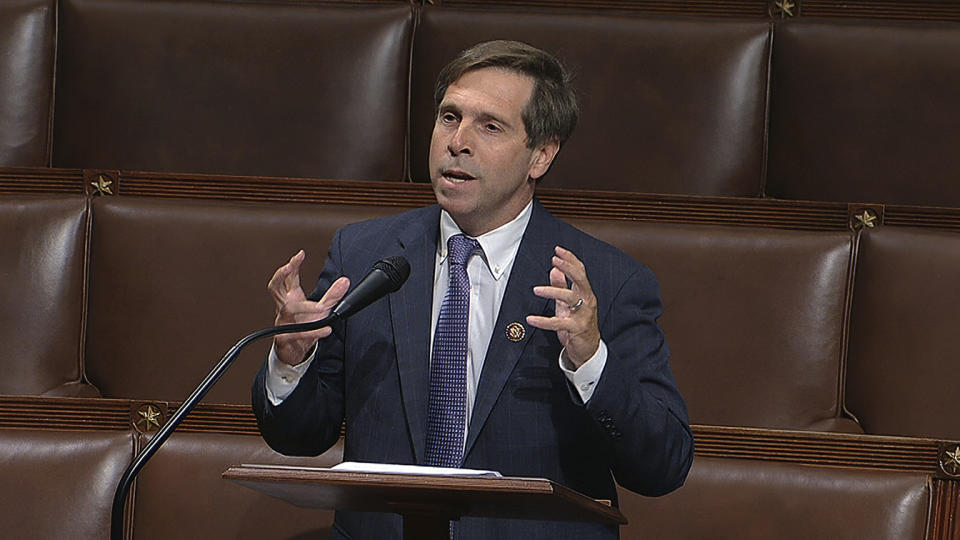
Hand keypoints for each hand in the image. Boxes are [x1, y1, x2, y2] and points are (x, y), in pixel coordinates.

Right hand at [267, 250, 349, 364]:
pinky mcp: (284, 338)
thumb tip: (345, 281)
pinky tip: (326, 330)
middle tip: (288, 267)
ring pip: (288, 309)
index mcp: (290, 298)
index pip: (288, 278)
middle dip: (280, 276)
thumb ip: (332, 295)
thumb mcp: (321, 310)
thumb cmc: (304, 326)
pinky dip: (313, 331)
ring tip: (321, 308)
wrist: (294, 351)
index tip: (300, 254)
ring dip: (305, 307)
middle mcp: (283, 307)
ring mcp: (282, 322)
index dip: (292, 265)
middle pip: (274, 287)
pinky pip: (297, 333)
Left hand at [526, 246, 600, 367]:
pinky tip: (531, 319)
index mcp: (585, 293)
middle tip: (554, 260)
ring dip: (553, 292)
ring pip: (570, 298)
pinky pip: (559, 323)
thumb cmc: (578, 324)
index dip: (570, 260)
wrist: (588, 349)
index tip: (558, 250)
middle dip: (568, 268)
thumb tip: (554, 270)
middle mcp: (587, 301)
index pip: (580, 271)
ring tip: (536, 290)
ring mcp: (583, 315)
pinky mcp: (576, 329)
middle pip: (580, 280)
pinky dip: (544, 321)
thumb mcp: (567, 304)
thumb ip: (561, 287)